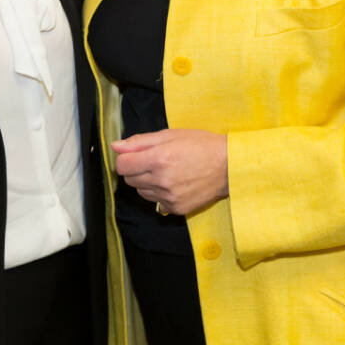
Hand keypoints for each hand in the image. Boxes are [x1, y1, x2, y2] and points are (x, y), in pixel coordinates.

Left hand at [111, 129, 228, 216]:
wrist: (229, 166)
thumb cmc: (201, 145)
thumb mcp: (170, 135)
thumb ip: (140, 141)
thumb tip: (115, 146)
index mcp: (158, 159)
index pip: (122, 165)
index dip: (126, 158)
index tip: (136, 154)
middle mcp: (161, 180)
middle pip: (129, 179)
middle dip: (137, 169)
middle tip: (155, 160)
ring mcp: (169, 197)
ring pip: (141, 192)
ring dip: (147, 182)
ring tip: (166, 171)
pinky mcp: (176, 208)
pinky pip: (155, 202)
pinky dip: (160, 193)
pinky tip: (174, 183)